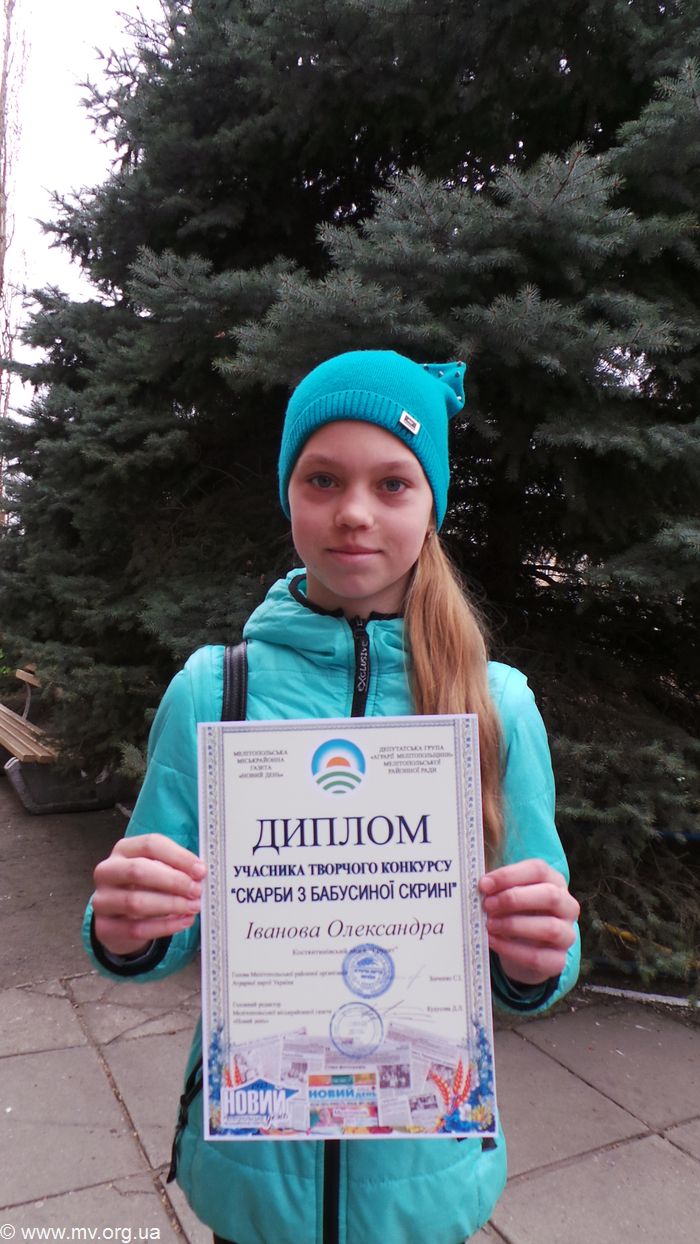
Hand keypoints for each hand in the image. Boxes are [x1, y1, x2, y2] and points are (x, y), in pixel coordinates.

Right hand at [92, 833, 206, 956]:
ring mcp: (102, 900)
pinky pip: (137, 929)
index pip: (150, 844)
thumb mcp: (157, 869)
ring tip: (192, 907)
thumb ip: (176, 867)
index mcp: (123, 850)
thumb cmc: (144, 886)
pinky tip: (183, 921)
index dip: (178, 857)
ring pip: (136, 902)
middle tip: (196, 890)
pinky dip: (165, 927)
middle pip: (138, 870)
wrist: (120, 917)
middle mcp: (107, 871)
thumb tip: (199, 873)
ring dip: (170, 905)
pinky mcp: (105, 927)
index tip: (200, 870)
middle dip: (173, 881)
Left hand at [479, 858, 578, 985]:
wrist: (524, 948)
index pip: (538, 870)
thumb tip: (480, 886)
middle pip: (549, 896)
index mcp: (554, 881)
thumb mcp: (509, 895)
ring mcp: (567, 934)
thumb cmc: (514, 912)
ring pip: (549, 928)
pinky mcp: (558, 960)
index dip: (509, 875)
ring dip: (514, 925)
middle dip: (514, 899)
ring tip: (489, 924)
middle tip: (487, 905)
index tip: (484, 884)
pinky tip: (493, 941)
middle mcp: (567, 906)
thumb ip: (498, 888)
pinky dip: (512, 950)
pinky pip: (538, 957)